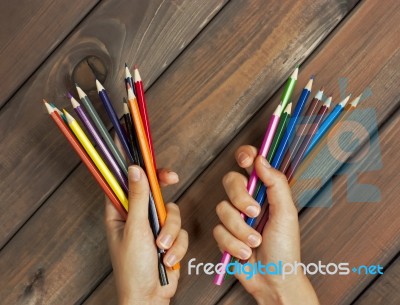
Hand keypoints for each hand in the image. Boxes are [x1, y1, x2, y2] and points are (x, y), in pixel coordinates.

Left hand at [105, 166, 187, 304]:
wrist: (149, 298)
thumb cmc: (132, 268)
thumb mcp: (135, 229)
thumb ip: (138, 198)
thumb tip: (135, 170)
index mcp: (120, 214)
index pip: (127, 183)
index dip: (138, 169)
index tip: (147, 157)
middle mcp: (137, 218)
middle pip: (154, 192)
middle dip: (164, 195)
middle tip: (173, 178)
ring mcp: (154, 228)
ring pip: (172, 212)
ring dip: (170, 231)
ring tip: (162, 248)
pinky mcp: (169, 239)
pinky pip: (181, 231)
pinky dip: (177, 246)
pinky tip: (168, 260)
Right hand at [213, 145, 318, 304]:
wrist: (273, 279)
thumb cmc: (285, 248)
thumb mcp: (286, 213)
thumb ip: (276, 184)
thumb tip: (261, 160)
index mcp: (264, 192)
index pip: (250, 164)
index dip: (245, 156)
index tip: (246, 160)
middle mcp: (247, 201)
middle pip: (230, 181)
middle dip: (240, 198)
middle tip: (254, 213)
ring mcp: (234, 217)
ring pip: (222, 209)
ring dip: (241, 229)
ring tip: (255, 242)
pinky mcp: (224, 234)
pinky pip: (218, 231)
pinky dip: (233, 244)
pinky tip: (245, 253)